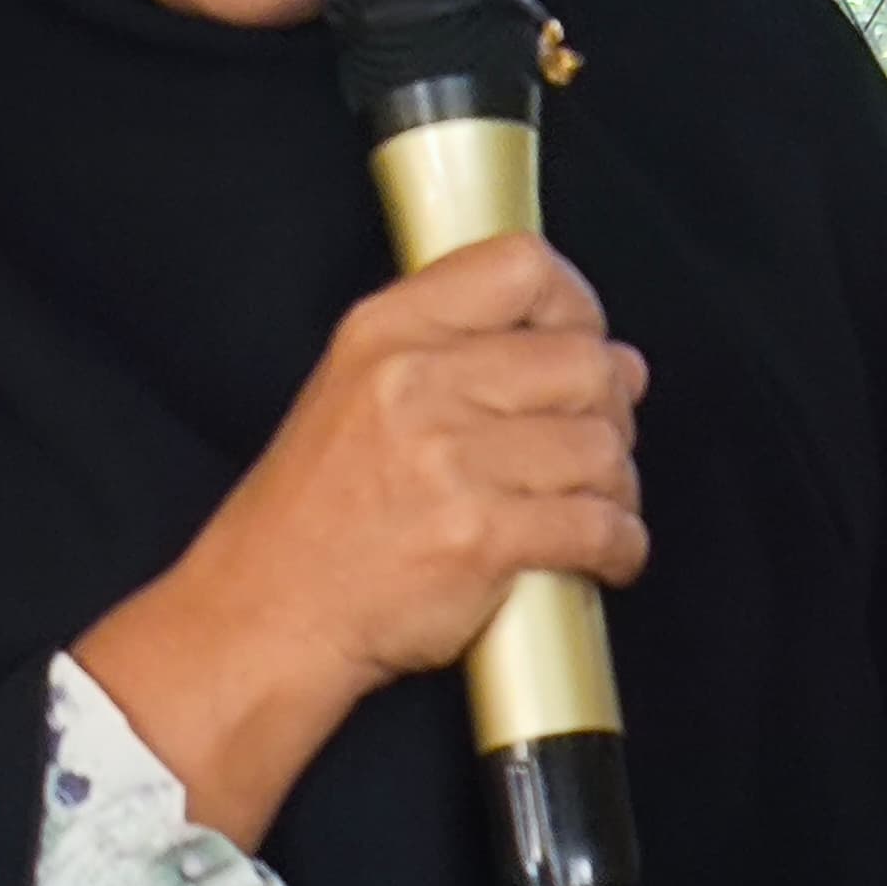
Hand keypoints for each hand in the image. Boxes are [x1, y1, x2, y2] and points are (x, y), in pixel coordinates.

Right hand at [76, 232, 647, 842]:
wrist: (265, 619)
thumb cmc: (314, 518)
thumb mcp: (357, 390)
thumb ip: (467, 356)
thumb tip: (612, 357)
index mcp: (386, 332)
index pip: (519, 266)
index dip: (576, 306)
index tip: (586, 343)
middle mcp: (417, 383)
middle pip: (583, 361)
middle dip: (612, 410)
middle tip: (597, 446)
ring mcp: (449, 462)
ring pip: (600, 447)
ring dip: (617, 485)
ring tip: (598, 506)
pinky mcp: (479, 539)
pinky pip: (597, 525)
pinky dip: (621, 544)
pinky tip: (606, 555)